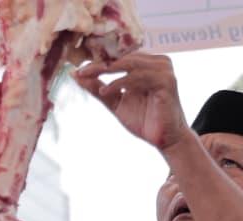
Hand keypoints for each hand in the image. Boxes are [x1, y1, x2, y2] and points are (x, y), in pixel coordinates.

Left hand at [73, 52, 188, 151]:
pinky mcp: (167, 81)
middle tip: (80, 71)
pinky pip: (139, 77)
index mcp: (147, 64)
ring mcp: (164, 70)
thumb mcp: (115, 102)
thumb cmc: (143, 120)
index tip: (78, 69)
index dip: (98, 61)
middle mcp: (157, 62)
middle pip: (123, 58)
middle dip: (99, 64)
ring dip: (106, 70)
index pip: (120, 57)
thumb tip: (75, 75)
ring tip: (87, 77)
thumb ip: (98, 88)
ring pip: (130, 64)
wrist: (164, 140)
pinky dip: (120, 83)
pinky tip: (105, 91)